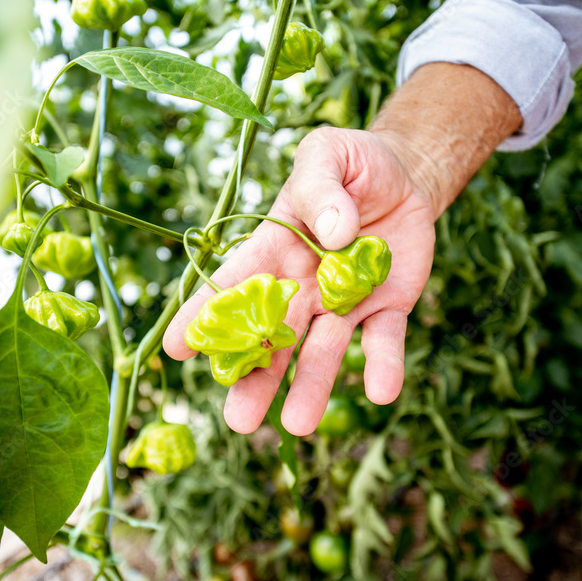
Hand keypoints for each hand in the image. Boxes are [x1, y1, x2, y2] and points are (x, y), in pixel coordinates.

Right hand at [163, 126, 437, 435]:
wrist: (405, 175)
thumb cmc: (351, 163)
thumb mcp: (328, 154)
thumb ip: (320, 185)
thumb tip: (332, 232)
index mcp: (275, 249)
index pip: (233, 284)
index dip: (202, 316)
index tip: (176, 350)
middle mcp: (302, 285)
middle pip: (271, 337)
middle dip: (254, 378)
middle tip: (238, 422)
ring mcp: (343, 302)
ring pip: (322, 351)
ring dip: (311, 387)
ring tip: (298, 426)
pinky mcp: (386, 307)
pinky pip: (383, 341)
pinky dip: (382, 366)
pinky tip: (380, 392)